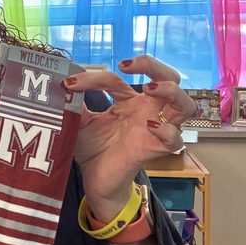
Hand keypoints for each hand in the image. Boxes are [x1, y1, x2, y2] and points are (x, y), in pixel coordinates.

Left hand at [63, 55, 195, 221]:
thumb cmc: (93, 147)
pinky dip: (167, 130)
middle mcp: (147, 110)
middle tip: (127, 66)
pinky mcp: (154, 149)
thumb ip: (74, 102)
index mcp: (129, 101)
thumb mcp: (80, 121)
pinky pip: (175, 140)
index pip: (117, 79)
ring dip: (172, 91)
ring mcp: (154, 129)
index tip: (71, 83)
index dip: (94, 77)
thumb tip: (60, 82)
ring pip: (185, 105)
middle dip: (154, 66)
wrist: (95, 178)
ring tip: (149, 89)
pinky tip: (150, 125)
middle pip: (170, 78)